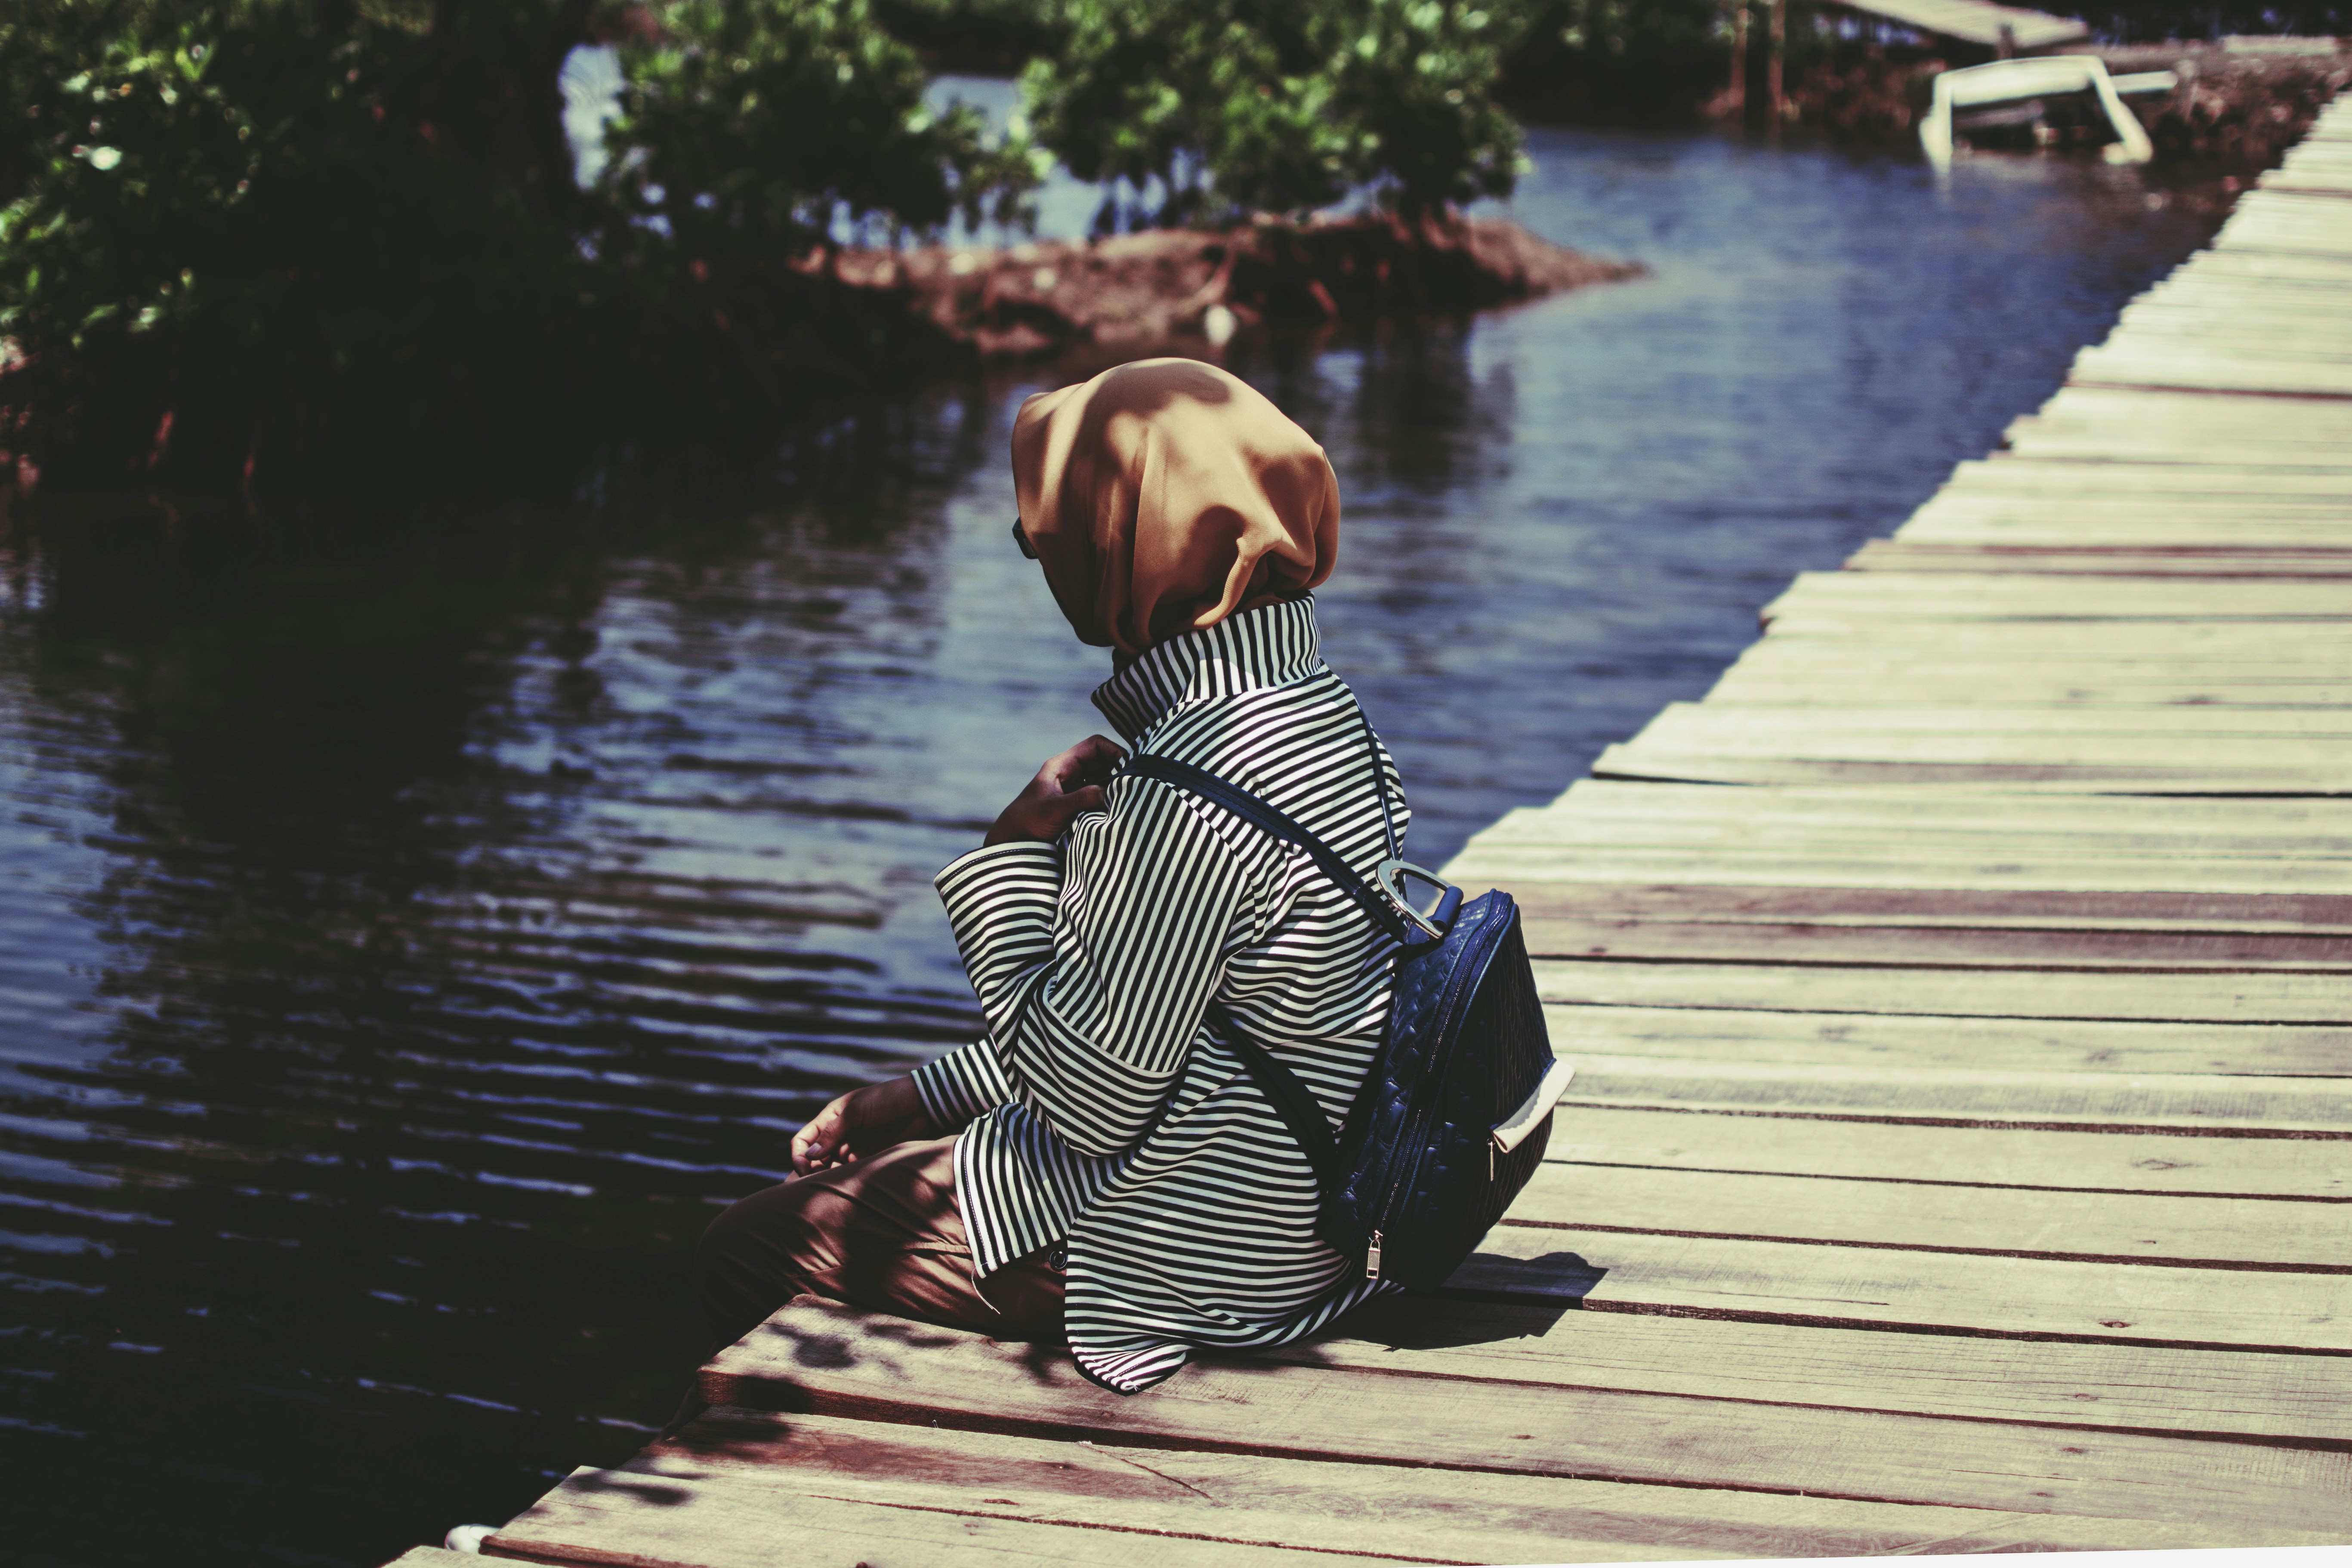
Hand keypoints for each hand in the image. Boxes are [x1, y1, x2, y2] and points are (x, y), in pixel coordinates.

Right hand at [790, 1075, 935, 1175]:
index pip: (803, 1140)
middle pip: (815, 1159)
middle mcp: (838, 1134)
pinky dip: (846, 1180)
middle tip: (815, 1189)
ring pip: (832, 1168)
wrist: (922, 1106)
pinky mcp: (869, 1158)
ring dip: (829, 1179)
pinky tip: (847, 1188)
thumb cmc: (887, 1101)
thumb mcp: (856, 1113)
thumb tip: (809, 1156)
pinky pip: (850, 1173)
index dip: (799, 1156)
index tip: (804, 1171)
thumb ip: (832, 1134)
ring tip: (831, 1190)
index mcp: (830, 1118)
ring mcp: (853, 1147)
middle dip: (812, 1173)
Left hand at [984, 734, 1126, 847]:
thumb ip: (1081, 799)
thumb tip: (1109, 792)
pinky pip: (1098, 794)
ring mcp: (1073, 788)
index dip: (1114, 750)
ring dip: (1114, 786)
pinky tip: (1117, 808)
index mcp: (1061, 765)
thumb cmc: (1027, 821)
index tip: (1129, 766)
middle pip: (1102, 761)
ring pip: (1102, 778)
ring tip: (1128, 797)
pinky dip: (1109, 799)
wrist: (1012, 842)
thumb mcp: (1054, 809)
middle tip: (1134, 784)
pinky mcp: (1076, 804)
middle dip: (1118, 769)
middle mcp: (1069, 773)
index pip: (1095, 745)